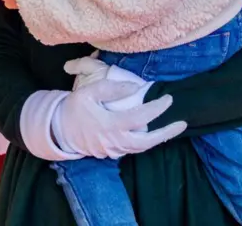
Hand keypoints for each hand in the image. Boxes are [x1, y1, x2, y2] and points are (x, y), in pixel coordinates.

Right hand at [51, 75, 186, 159]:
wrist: (59, 131)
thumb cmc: (74, 109)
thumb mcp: (88, 93)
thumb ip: (111, 88)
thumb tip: (135, 87)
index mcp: (111, 124)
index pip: (141, 117)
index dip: (157, 108)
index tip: (167, 98)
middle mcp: (116, 141)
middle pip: (148, 141)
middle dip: (167, 133)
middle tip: (182, 123)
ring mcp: (114, 150)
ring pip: (142, 147)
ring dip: (158, 138)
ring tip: (171, 128)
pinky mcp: (112, 153)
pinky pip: (134, 149)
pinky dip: (146, 142)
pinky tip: (153, 133)